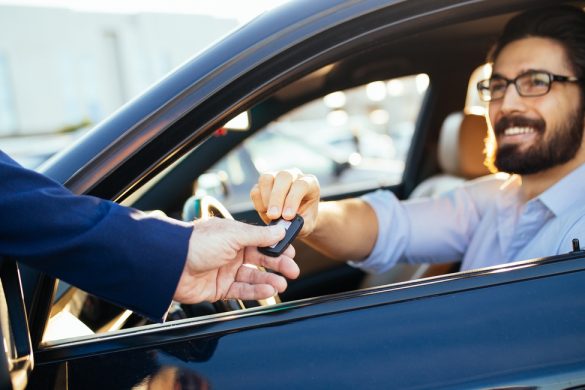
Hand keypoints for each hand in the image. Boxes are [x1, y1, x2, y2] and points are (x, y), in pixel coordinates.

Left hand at [173, 218, 299, 302]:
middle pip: (260, 260)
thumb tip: (280, 230)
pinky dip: (256, 291)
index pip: (261, 241)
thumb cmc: (198, 243)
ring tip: (282, 284)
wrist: (170, 265)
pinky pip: (241, 291)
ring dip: (269, 280)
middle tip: (293, 271)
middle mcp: (230, 252)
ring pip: (253, 277)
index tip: (291, 252)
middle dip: (278, 265)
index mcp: (233, 235)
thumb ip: (259, 235)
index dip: (276, 246)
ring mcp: (224, 271)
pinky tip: (268, 290)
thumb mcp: (233, 234)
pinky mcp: (219, 288)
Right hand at [250, 169, 319, 236]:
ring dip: (266, 198)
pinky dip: (258, 202)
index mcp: (310, 183)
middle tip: (274, 216)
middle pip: (283, 177)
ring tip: (270, 214)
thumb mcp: (307, 224)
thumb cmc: (305, 219)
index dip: (292, 200)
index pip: (301, 185)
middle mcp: (293, 175)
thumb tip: (285, 225)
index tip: (287, 216)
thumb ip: (299, 224)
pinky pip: (256, 189)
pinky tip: (265, 212)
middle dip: (277, 198)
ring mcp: (276, 176)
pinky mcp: (263, 184)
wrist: (296, 218)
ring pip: (266, 178)